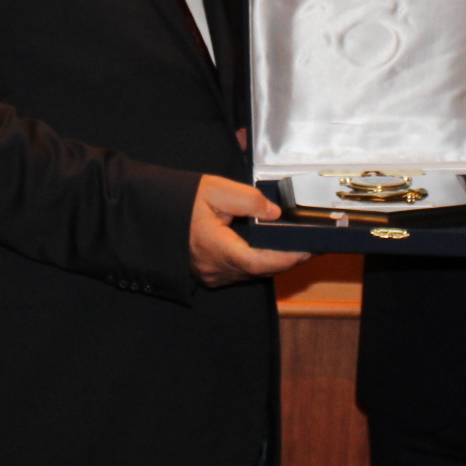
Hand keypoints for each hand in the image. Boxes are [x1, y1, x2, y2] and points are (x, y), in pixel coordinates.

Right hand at [189, 174, 307, 287]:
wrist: (155, 214)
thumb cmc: (182, 201)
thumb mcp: (216, 190)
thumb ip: (249, 200)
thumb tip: (274, 213)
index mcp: (214, 247)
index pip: (257, 261)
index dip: (284, 258)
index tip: (306, 249)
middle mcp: (214, 268)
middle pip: (259, 271)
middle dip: (287, 259)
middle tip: (311, 245)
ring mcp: (212, 275)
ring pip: (252, 274)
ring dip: (274, 262)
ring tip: (296, 246)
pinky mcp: (211, 275)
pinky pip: (242, 273)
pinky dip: (259, 263)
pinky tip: (271, 250)